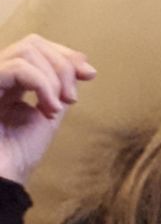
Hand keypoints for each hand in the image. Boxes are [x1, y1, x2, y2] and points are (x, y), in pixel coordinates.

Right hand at [0, 35, 96, 184]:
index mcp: (9, 80)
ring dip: (55, 77)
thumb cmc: (18, 155)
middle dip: (63, 65)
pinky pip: (18, 68)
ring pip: (27, 50)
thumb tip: (80, 65)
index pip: (36, 48)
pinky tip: (50, 109)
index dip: (65, 55)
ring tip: (58, 108)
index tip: (89, 74)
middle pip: (33, 43)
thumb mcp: (48, 115)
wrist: (2, 180)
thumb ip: (59, 89)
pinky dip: (43, 84)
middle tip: (72, 98)